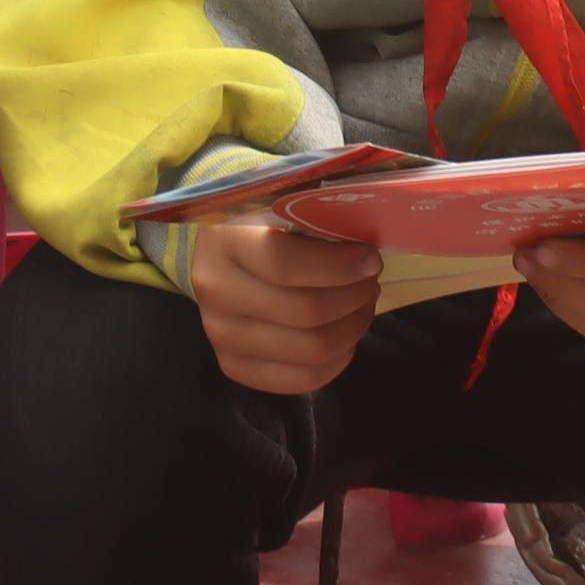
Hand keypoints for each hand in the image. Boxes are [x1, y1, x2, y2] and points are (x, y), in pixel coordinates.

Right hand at [188, 213, 380, 395]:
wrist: (215, 255)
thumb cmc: (257, 223)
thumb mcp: (277, 205)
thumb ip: (314, 217)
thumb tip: (367, 245)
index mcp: (223, 242)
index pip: (285, 264)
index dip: (339, 266)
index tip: (370, 259)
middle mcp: (216, 292)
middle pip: (305, 312)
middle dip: (353, 297)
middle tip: (370, 281)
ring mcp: (220, 335)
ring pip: (310, 349)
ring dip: (351, 328)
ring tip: (362, 305)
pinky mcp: (233, 365)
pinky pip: (301, 379)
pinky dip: (337, 360)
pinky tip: (346, 336)